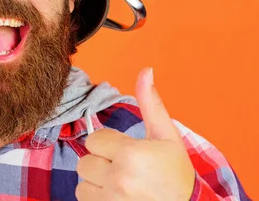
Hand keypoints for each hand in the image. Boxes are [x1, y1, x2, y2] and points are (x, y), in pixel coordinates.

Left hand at [75, 67, 195, 199]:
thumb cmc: (176, 173)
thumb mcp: (167, 136)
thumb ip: (151, 103)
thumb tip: (146, 71)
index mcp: (131, 154)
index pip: (94, 140)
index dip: (109, 143)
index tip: (126, 151)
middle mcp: (118, 178)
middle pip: (84, 162)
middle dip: (101, 162)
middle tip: (125, 168)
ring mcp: (111, 199)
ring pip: (82, 182)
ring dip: (97, 181)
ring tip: (121, 183)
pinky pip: (84, 199)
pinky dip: (96, 196)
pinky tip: (117, 195)